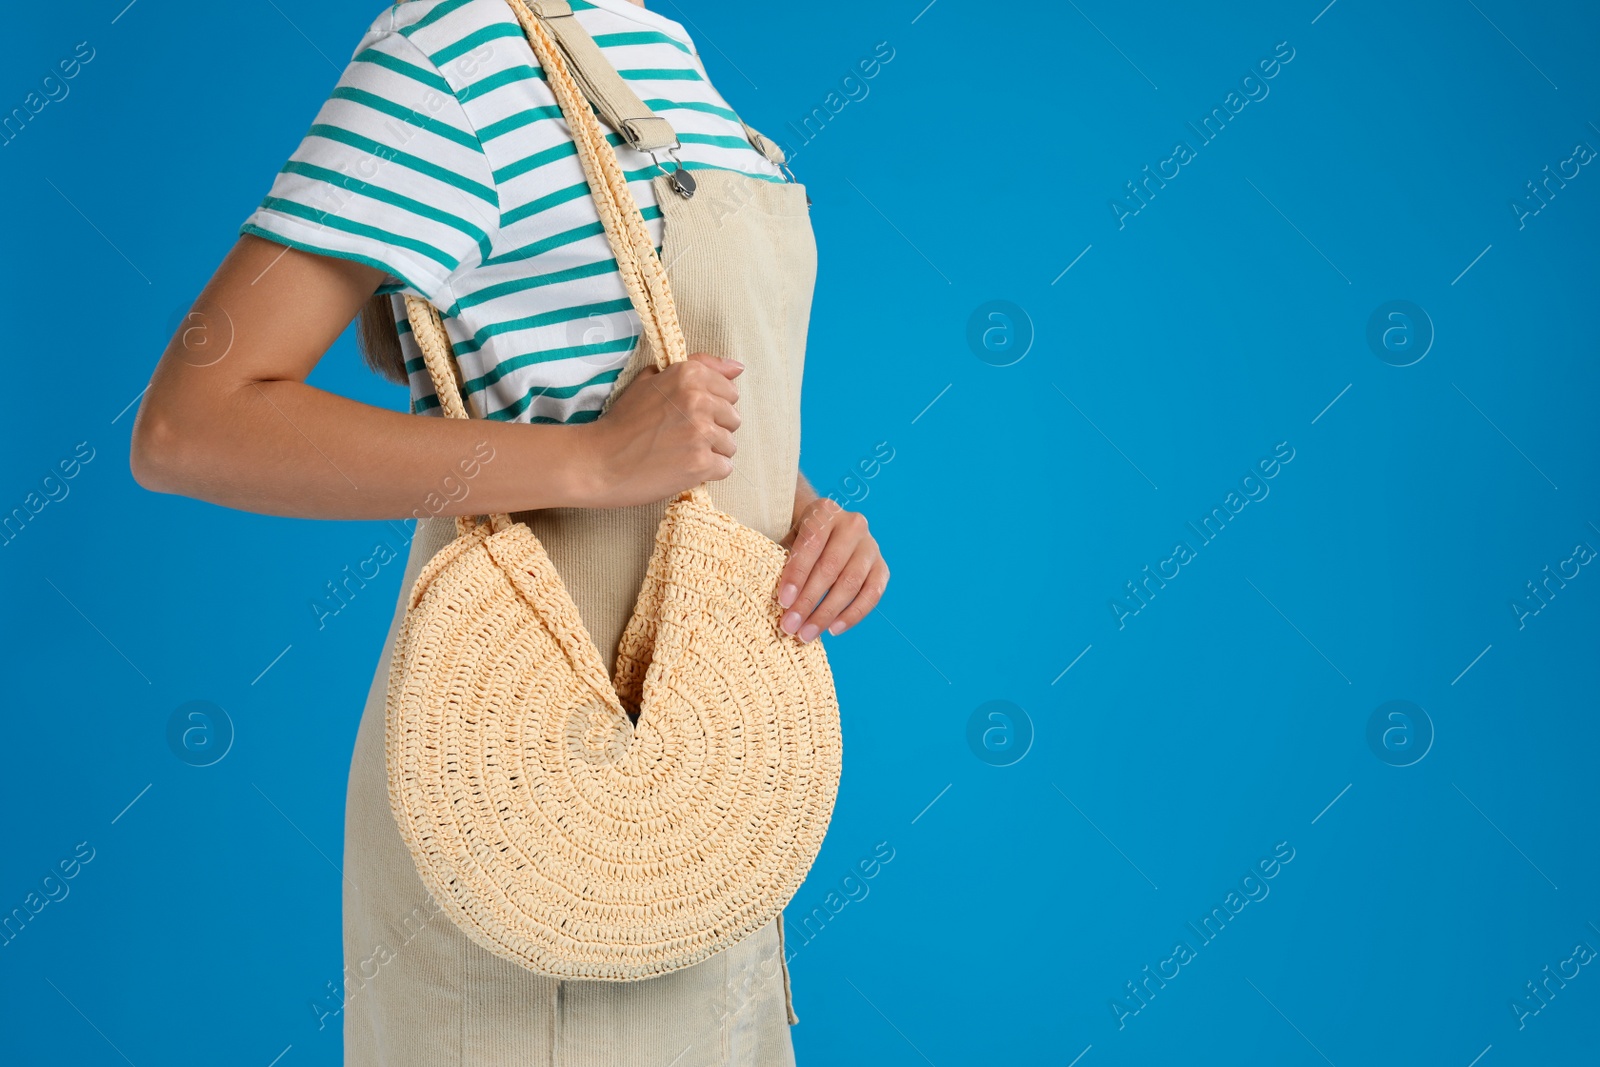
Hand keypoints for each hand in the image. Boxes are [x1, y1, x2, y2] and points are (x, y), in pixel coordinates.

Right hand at [578, 352, 743, 507]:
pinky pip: (725, 467)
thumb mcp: (651, 380)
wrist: (599, 461)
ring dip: (710, 452)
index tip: (687, 415)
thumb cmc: (623, 422)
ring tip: (680, 453)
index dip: (711, 405)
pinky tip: (682, 468)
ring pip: (730, 444)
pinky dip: (707, 472)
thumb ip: (696, 367)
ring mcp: (701, 432)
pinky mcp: (701, 463)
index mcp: (688, 375)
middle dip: (713, 429)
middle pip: (733, 418)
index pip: (730, 390)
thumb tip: (737, 367)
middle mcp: (698, 399)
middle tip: (681, 437)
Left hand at [775, 497, 888, 641]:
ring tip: (807, 633)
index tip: (783, 601)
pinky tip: (833, 629)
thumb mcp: (789, 539)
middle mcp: (853, 525)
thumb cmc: (802, 539)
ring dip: (827, 613)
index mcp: (825, 512)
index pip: (810, 545)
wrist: (829, 531)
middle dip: (808, 601)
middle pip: (830, 568)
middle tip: (791, 626)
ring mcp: (870, 546)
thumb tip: (781, 601)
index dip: (796, 575)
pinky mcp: (882, 566)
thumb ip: (784, 563)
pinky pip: (872, 594)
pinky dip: (853, 614)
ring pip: (851, 584)